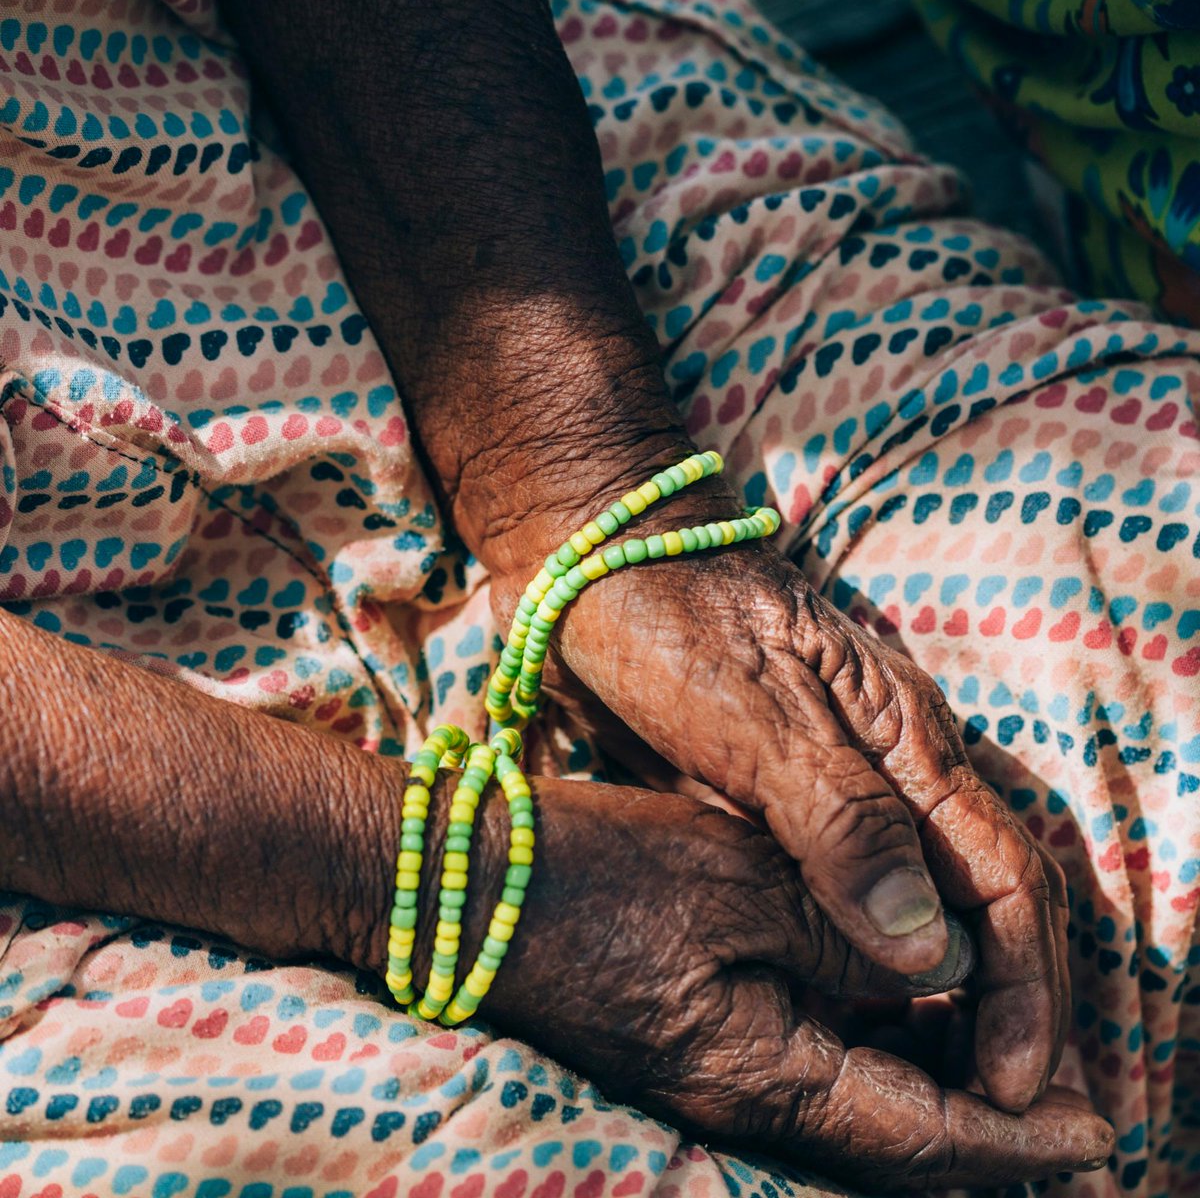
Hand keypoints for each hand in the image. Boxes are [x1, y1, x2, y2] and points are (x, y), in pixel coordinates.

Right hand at [449, 775, 1108, 1189]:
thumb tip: (939, 962)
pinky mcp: (690, 1035)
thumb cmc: (601, 875)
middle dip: (988, 1123)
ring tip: (997, 1041)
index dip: (1018, 1142)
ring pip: (853, 1101)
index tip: (1101, 1138)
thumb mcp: (739, 882)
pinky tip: (894, 995)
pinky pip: (806, 1061)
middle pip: (894, 1137)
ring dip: (930, 1079)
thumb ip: (849, 932)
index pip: (922, 1136)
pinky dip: (870, 1042)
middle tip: (1067, 1092)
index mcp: (763, 1075)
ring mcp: (711, 1070)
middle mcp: (742, 1096)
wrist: (468, 885)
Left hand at [483, 442, 1069, 1115]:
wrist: (595, 565)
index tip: (1005, 1084)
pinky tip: (860, 1010)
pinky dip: (871, 959)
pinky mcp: (783, 800)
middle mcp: (891, 766)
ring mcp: (838, 783)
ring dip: (944, 991)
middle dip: (1002, 1000)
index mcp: (905, 737)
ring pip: (920, 900)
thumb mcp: (751, 713)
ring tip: (939, 1080)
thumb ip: (838, 816)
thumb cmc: (668, 621)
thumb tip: (927, 946)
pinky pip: (850, 892)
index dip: (1020, 984)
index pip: (1004, 874)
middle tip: (994, 1108)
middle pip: (981, 896)